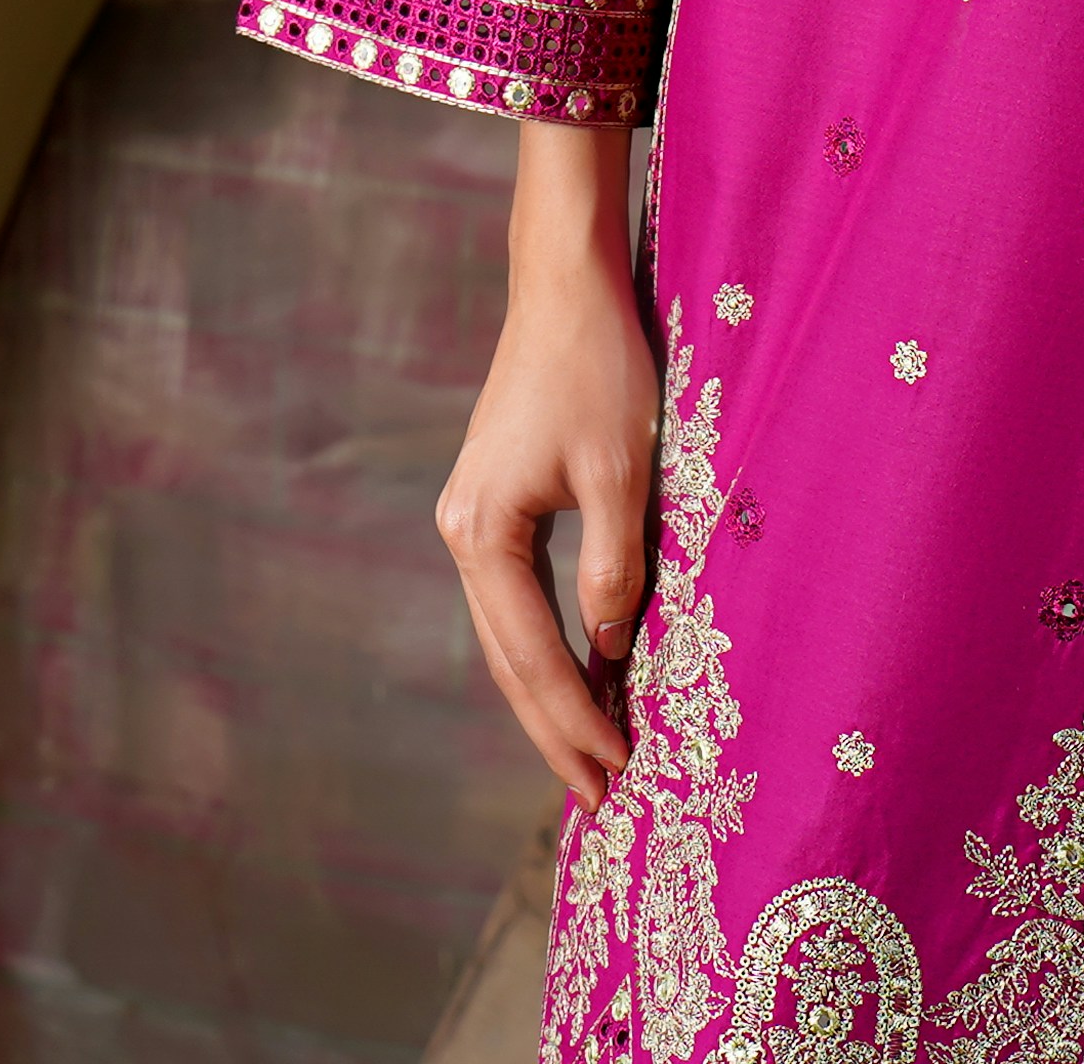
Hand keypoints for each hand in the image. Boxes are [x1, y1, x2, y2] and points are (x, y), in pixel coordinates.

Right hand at [440, 121, 656, 806]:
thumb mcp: (621, 474)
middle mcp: (462, 533)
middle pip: (506, 659)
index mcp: (482, 533)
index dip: (575, 719)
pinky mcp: (494, 503)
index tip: (617, 774)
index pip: (532, 655)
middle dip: (553, 729)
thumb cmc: (598, 370)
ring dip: (549, 695)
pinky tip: (582, 672)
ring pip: (508, 634)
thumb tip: (608, 651)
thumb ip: (614, 568)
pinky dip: (548, 646)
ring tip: (591, 756)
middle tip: (601, 798)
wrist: (565, 286)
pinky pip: (518, 600)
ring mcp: (472, 518)